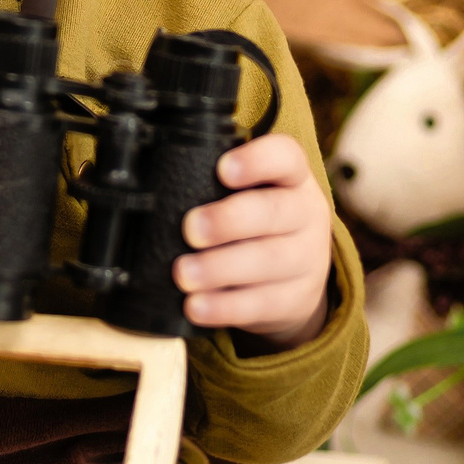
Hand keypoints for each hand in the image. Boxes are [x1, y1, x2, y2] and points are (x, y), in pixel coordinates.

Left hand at [174, 132, 333, 347]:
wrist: (298, 275)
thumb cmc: (257, 221)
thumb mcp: (250, 193)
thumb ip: (214, 183)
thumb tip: (156, 186)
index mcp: (292, 178)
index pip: (285, 156)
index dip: (257, 160)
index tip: (222, 170)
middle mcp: (305, 214)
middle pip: (274, 211)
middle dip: (228, 220)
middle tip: (189, 229)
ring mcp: (307, 259)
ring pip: (269, 261)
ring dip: (220, 268)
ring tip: (183, 274)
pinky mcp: (296, 299)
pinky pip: (262, 304)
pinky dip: (225, 307)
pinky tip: (196, 305)